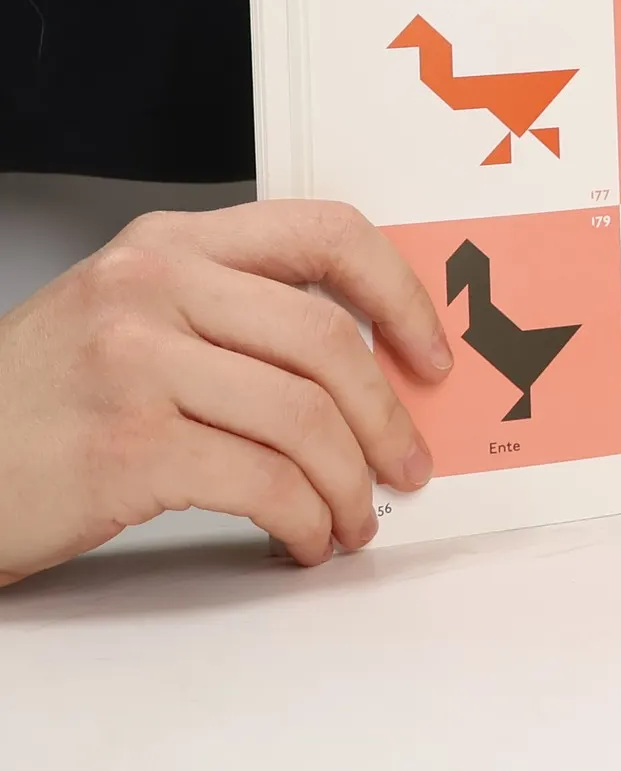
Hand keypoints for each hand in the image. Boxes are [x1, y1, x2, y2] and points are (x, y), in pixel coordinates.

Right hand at [0, 201, 451, 585]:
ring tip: (353, 518)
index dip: (401, 293)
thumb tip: (366, 357)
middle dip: (387, 415)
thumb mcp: (131, 312)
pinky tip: (303, 538)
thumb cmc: (39, 399)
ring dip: (350, 483)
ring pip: (305, 417)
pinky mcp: (127, 447)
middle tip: (408, 464)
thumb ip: (234, 308)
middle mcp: (157, 286)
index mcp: (172, 242)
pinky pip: (261, 482)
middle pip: (329, 340)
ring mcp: (137, 363)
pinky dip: (304, 518)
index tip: (431, 352)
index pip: (328, 232)